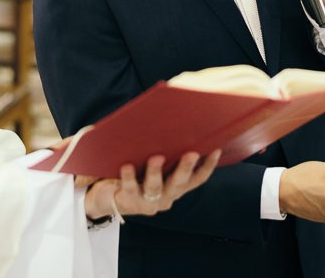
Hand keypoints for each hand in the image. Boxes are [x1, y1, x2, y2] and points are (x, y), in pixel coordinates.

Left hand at [84, 150, 220, 218]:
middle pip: (179, 182)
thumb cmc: (138, 171)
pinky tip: (126, 165)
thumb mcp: (155, 162)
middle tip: (191, 153)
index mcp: (177, 187)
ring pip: (155, 187)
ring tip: (156, 157)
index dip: (208, 166)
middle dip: (186, 167)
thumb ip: (166, 150)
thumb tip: (175, 123)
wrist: (109, 196)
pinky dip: (129, 177)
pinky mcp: (130, 200)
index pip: (197, 179)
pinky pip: (130, 187)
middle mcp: (167, 196)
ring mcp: (149, 201)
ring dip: (156, 172)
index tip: (216, 149)